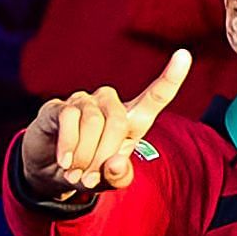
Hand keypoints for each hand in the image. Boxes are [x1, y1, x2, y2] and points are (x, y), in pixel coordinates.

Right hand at [20, 50, 190, 198]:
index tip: (184, 54)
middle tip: (91, 179)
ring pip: (93, 121)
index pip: (156, 96)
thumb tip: (115, 163)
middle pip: (119, 121)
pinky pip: (69, 119)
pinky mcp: (58, 106)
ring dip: (85, 154)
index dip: (171, 77)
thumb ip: (120, 176)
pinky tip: (65, 162)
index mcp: (132, 120)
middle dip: (105, 154)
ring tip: (76, 175)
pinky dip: (68, 145)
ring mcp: (84, 102)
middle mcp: (110, 103)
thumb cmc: (90, 172)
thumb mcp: (110, 181)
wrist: (52, 173)